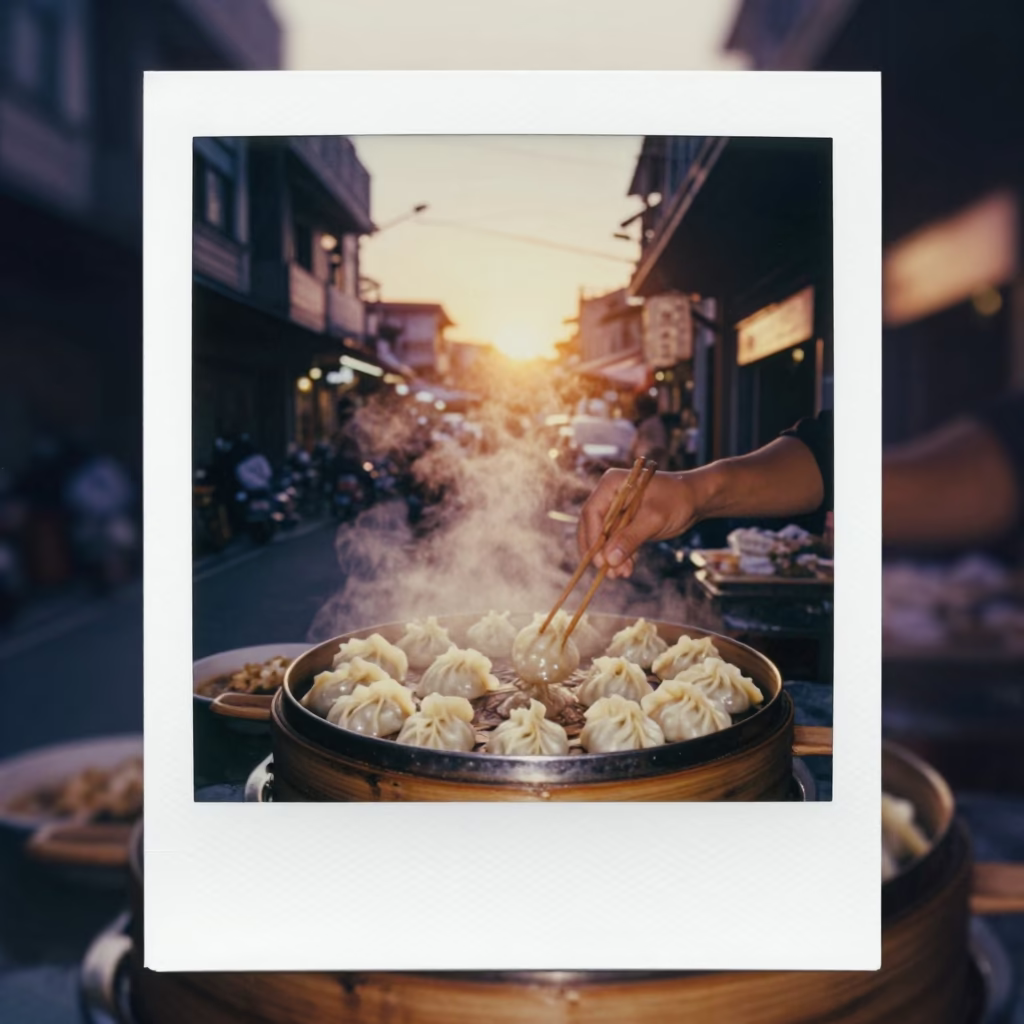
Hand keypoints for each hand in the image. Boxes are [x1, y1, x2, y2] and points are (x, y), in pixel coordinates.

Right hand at [577, 470, 701, 578]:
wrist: (695, 500)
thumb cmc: (676, 500)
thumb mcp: (653, 518)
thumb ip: (630, 538)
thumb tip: (609, 560)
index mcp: (612, 485)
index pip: (592, 512)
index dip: (592, 537)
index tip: (599, 560)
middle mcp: (609, 496)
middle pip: (593, 527)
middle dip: (599, 551)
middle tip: (606, 571)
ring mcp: (616, 511)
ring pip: (603, 538)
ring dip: (610, 557)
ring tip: (620, 574)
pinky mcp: (625, 524)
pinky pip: (616, 542)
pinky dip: (620, 557)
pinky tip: (627, 570)